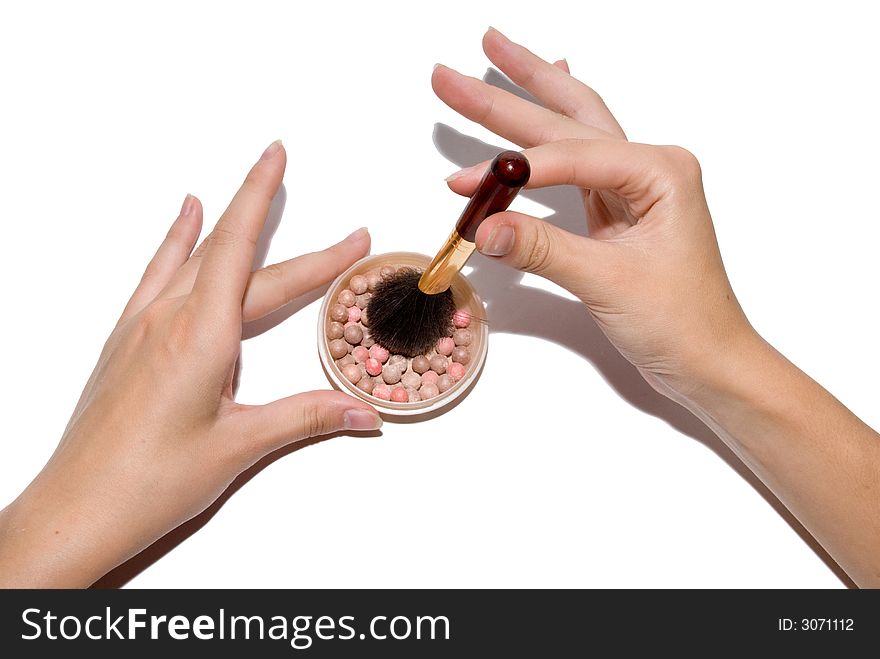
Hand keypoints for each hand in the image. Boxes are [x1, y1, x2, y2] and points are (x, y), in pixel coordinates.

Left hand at [0, 140, 381, 586]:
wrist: (75, 509)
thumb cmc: (148, 482)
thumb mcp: (239, 446)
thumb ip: (306, 417)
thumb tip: (364, 411)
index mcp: (201, 336)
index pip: (253, 256)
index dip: (290, 223)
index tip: (311, 189)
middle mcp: (168, 318)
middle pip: (237, 257)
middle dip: (288, 232)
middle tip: (339, 231)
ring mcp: (141, 325)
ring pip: (195, 255)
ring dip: (228, 218)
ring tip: (252, 182)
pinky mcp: (125, 340)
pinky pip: (157, 272)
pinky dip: (176, 239)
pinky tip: (182, 220)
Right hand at [434, 28, 752, 398]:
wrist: (709, 360)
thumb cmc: (683, 323)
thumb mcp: (609, 283)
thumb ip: (543, 250)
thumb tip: (483, 227)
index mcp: (661, 172)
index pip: (573, 156)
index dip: (514, 169)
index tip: (465, 184)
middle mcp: (649, 167)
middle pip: (567, 116)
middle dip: (508, 91)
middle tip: (452, 75)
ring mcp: (633, 186)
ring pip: (571, 127)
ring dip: (529, 93)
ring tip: (493, 54)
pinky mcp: (616, 209)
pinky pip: (575, 159)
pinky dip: (547, 132)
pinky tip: (545, 91)